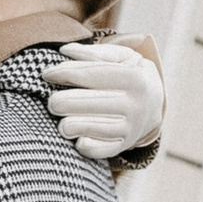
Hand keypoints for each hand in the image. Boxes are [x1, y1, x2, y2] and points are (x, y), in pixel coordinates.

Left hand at [49, 34, 163, 159]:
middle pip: (83, 103)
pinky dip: (82, 144)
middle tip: (52, 101)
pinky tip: (76, 136)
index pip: (91, 75)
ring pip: (84, 128)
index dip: (64, 73)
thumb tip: (65, 50)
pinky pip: (95, 150)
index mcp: (134, 78)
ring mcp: (129, 128)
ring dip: (65, 123)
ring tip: (61, 117)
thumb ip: (94, 52)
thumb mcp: (121, 57)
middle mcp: (134, 105)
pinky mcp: (123, 146)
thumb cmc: (130, 75)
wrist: (155, 106)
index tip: (47, 74)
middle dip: (59, 101)